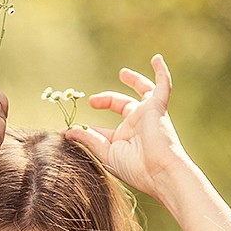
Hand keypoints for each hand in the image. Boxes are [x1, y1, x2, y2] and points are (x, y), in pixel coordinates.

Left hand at [65, 55, 188, 198]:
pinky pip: (163, 85)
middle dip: (106, 101)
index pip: (104, 130)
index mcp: (124, 139)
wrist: (159, 171)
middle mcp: (137, 125)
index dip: (87, 128)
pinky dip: (161, 72)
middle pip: (122, 106)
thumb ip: (88, 139)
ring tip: (123, 74)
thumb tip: (67, 131)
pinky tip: (156, 59)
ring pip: (142, 92)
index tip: (69, 130)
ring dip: (134, 81)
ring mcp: (148, 114)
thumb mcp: (106, 153)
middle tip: (92, 101)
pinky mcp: (158, 107)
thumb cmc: (135, 168)